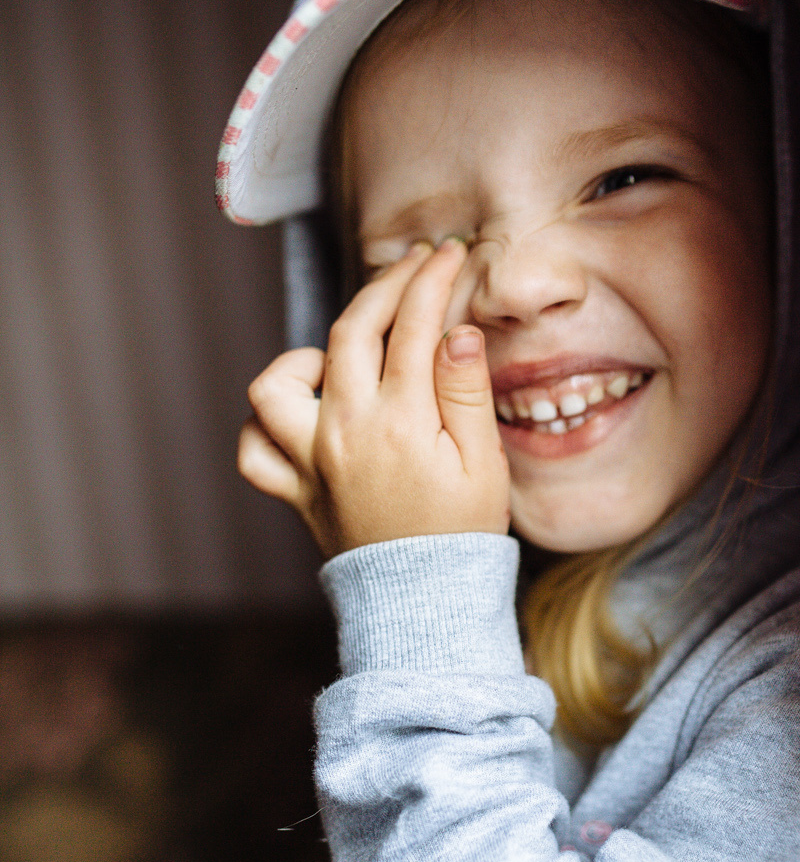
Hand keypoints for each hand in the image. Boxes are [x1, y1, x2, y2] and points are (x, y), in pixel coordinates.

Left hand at [237, 240, 510, 557]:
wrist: (424, 604)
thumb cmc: (462, 535)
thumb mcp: (483, 464)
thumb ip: (466, 393)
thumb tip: (456, 331)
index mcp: (401, 423)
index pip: (412, 327)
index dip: (432, 281)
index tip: (448, 257)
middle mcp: (344, 432)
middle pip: (351, 332)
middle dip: (385, 287)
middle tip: (414, 269)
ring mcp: (311, 460)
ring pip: (276, 383)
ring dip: (307, 354)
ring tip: (345, 355)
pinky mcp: (295, 490)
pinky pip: (253, 449)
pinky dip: (265, 424)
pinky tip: (302, 413)